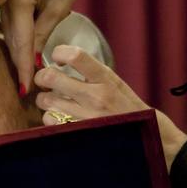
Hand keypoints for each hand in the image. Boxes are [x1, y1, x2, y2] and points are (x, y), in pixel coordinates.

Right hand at [3, 0, 102, 95]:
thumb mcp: (60, 5)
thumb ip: (43, 32)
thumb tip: (32, 60)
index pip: (20, 39)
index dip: (23, 67)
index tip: (25, 90)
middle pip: (11, 36)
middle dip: (19, 63)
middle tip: (24, 91)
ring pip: (8, 28)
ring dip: (17, 49)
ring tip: (25, 75)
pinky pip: (9, 16)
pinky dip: (17, 33)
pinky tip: (23, 49)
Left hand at [33, 45, 186, 166]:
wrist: (144, 134)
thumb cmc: (125, 105)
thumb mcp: (114, 82)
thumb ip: (90, 71)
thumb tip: (60, 59)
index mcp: (105, 78)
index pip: (75, 55)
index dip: (59, 52)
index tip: (58, 58)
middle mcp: (95, 96)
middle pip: (51, 77)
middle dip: (42, 76)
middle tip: (45, 79)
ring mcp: (86, 117)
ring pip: (46, 100)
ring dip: (45, 99)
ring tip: (54, 99)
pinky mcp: (79, 133)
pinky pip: (49, 121)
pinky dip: (50, 118)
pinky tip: (60, 116)